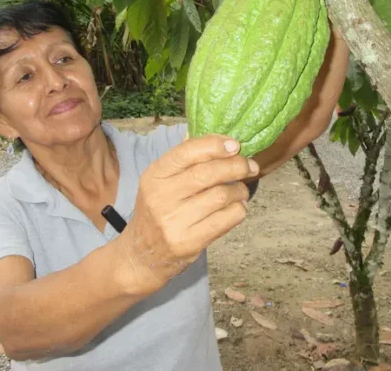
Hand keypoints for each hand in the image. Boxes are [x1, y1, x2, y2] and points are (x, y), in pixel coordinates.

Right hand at [117, 134, 257, 295]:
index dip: (214, 145)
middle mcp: (161, 197)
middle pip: (208, 174)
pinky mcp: (188, 243)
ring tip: (241, 190)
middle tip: (250, 166)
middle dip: (236, 166)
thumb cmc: (156, 212)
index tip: (235, 145)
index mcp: (154, 175)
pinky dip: (239, 209)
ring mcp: (174, 222)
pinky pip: (226, 219)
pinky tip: (237, 207)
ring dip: (240, 190)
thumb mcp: (159, 182)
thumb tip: (214, 136)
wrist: (141, 255)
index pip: (187, 152)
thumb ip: (184, 159)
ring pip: (221, 196)